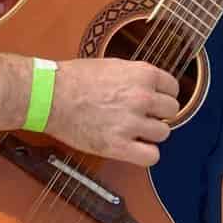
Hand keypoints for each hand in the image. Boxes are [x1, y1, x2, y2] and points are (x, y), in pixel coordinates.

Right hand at [46, 57, 178, 167]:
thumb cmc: (74, 78)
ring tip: (133, 131)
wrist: (49, 95)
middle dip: (158, 114)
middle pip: (172, 111)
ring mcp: (132, 122)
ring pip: (163, 133)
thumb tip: (151, 88)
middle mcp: (142, 97)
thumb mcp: (113, 65)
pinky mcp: (118, 145)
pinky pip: (151, 157)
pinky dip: (145, 155)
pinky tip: (134, 148)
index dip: (163, 95)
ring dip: (151, 134)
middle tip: (142, 116)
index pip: (173, 88)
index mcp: (142, 74)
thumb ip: (136, 77)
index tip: (154, 101)